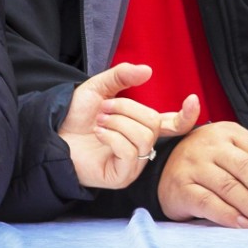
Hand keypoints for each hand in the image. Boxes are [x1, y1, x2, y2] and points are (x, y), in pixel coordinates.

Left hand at [59, 62, 199, 190]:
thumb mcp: (98, 87)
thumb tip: (147, 70)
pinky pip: (129, 152)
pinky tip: (99, 134)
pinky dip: (112, 137)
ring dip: (117, 122)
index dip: (187, 115)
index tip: (192, 99)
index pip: (174, 125)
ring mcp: (134, 163)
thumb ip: (121, 76)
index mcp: (142, 125)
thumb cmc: (76, 115)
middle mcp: (142, 146)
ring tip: (99, 121)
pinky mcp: (122, 176)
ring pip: (144, 137)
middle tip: (103, 109)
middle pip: (153, 123)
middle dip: (126, 109)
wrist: (54, 134)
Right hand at [157, 121, 247, 228]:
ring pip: (229, 186)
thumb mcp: (232, 154)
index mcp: (229, 132)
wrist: (163, 168)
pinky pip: (207, 202)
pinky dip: (227, 215)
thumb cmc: (209, 164)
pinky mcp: (180, 187)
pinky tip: (244, 225)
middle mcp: (210, 145)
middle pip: (246, 168)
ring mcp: (193, 164)